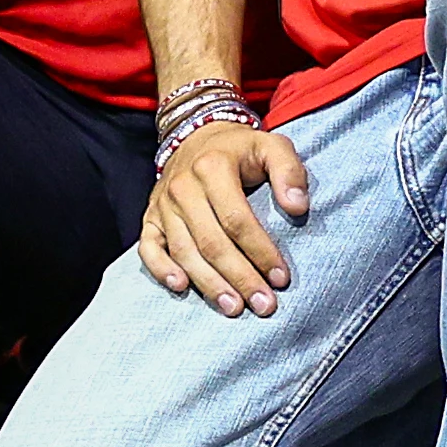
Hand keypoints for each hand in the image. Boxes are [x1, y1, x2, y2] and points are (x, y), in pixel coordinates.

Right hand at [141, 120, 308, 315]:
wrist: (197, 137)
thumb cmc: (241, 150)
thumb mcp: (272, 146)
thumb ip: (289, 171)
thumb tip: (298, 207)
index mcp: (213, 168)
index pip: (237, 219)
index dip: (260, 251)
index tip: (281, 277)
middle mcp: (183, 188)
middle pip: (211, 242)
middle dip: (240, 277)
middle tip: (264, 305)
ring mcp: (163, 206)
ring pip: (184, 252)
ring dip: (209, 284)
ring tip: (234, 308)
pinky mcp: (150, 219)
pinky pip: (149, 249)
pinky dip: (161, 270)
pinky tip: (182, 288)